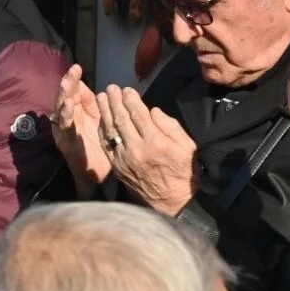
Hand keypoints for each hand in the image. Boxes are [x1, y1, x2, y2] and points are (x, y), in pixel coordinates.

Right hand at [51, 64, 110, 196]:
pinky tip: (68, 105)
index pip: (73, 93)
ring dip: (63, 96)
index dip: (74, 80)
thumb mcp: (100, 122)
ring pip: (61, 110)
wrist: (98, 177)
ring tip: (67, 84)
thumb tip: (95, 87)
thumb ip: (95, 106)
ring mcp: (64, 132)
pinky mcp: (65, 143)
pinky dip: (65, 115)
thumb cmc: (101, 149)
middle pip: (64, 98)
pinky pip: (64, 127)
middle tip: (71, 72)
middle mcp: (68, 120)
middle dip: (67, 84)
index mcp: (77, 114)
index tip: (77, 68)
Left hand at [97, 86, 198, 215]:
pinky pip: (106, 144)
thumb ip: (170, 126)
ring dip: (105, 112)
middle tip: (110, 88)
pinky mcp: (117, 166)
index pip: (139, 114)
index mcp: (156, 142)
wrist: (171, 202)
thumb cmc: (183, 172)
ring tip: (101, 97)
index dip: (131, 99)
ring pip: (111, 130)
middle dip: (114, 101)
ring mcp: (124, 159)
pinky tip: (101, 119)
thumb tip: (152, 110)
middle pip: (122, 119)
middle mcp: (137, 149)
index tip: (127, 89)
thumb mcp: (187, 147)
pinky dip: (103, 130)